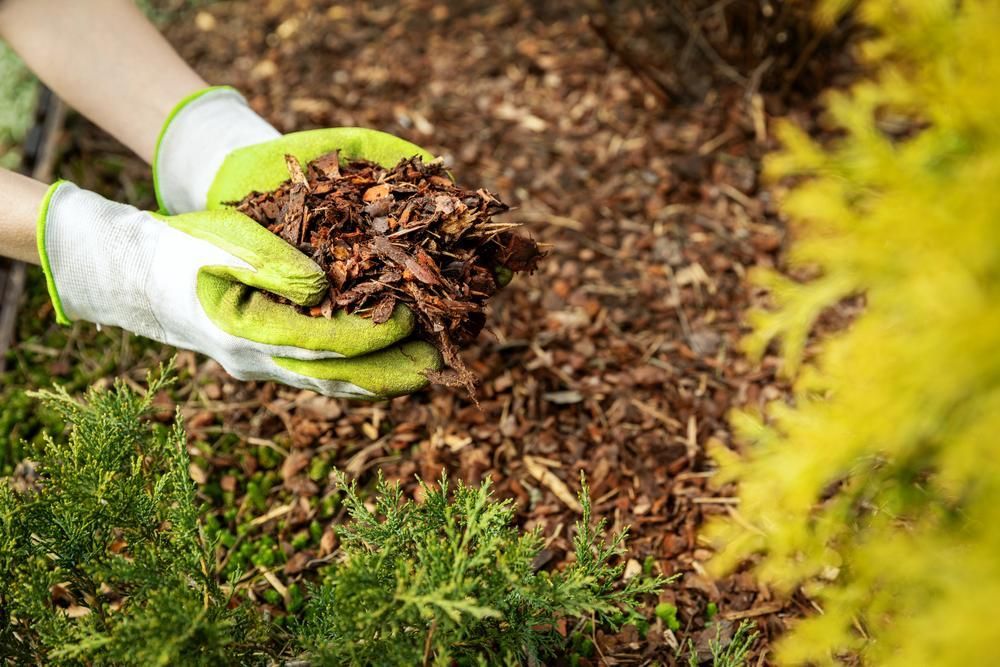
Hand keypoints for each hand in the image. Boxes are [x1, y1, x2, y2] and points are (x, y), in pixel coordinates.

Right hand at [36, 181, 438, 398]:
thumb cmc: (184, 247)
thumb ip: (271, 264)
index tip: (412, 317)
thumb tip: (322, 289)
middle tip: (438, 367)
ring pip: (330, 383)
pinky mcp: (266, 362)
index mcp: (247, 331)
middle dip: (390, 372)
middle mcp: (257, 361)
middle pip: (336, 377)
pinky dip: (355, 374)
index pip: (327, 342)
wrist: (140, 276)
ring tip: (424, 371)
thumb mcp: (224, 242)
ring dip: (378, 379)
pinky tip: (385, 365)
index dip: (374, 333)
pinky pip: (318, 376)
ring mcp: (261, 367)